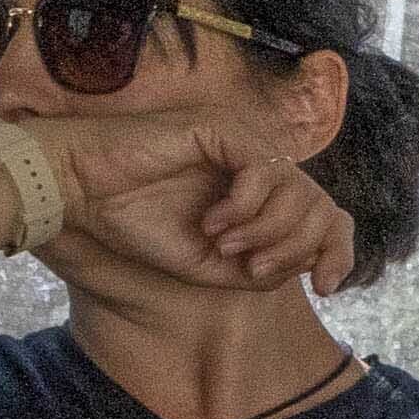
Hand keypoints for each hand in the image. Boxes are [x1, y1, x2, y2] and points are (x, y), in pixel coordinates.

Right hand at [0, 108, 357, 300]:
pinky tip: (213, 221)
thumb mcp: (208, 266)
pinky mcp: (220, 129)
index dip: (338, 251)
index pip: (326, 215)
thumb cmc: (135, 222)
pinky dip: (246, 205)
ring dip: (266, 229)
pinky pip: (264, 169)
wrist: (80, 192)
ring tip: (223, 243)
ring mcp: (241, 144)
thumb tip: (306, 266)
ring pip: (299, 191)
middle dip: (297, 247)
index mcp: (259, 195)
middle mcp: (257, 166)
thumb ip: (260, 270)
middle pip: (323, 206)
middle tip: (252, 266)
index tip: (327, 289)